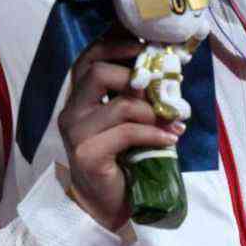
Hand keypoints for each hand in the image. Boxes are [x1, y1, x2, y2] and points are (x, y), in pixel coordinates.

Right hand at [57, 24, 184, 230]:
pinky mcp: (87, 153)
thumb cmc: (122, 155)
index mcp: (79, 96)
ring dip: (154, 112)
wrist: (109, 201)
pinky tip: (170, 139)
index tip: (144, 44)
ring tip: (174, 121)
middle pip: (99, 72)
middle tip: (162, 89)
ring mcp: (76, 132)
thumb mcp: (128, 117)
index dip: (114, 44)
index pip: (88, 57)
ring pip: (121, 105)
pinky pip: (128, 132)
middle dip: (136, 77)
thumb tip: (166, 67)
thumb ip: (135, 93)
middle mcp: (71, 110)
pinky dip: (155, 134)